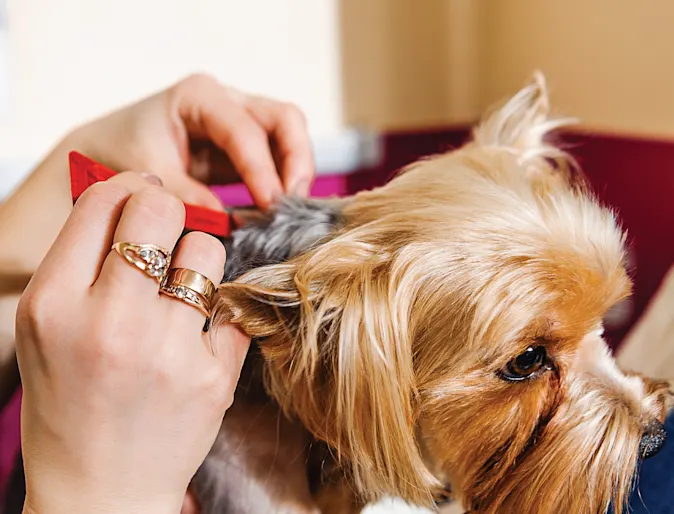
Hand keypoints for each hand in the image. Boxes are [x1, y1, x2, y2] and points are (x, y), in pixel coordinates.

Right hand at [15, 173, 249, 513]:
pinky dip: (215, 310)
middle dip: (166, 211)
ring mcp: (168, 348)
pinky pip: (229, 301)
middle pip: (160, 209)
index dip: (127, 189)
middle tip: (165, 232)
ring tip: (178, 293)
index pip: (102, 201)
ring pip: (207, 249)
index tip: (140, 196)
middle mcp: (110, 321)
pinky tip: (194, 335)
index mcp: (53, 304)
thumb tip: (127, 190)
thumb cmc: (68, 405)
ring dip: (196, 260)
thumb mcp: (47, 328)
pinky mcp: (214, 374)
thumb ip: (79, 258)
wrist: (101, 491)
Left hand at [71, 74, 314, 209]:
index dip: (262, 169)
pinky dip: (284, 180)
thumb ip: (186, 196)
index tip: (271, 206)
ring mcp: (240, 121)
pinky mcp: (244, 148)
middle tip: (293, 204)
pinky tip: (278, 209)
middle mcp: (227, 101)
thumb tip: (229, 221)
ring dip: (297, 171)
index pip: (244, 131)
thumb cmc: (118, 152)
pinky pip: (278, 157)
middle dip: (297, 160)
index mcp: (199, 96)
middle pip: (284, 119)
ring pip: (289, 135)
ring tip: (290, 210)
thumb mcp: (144, 174)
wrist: (103, 152)